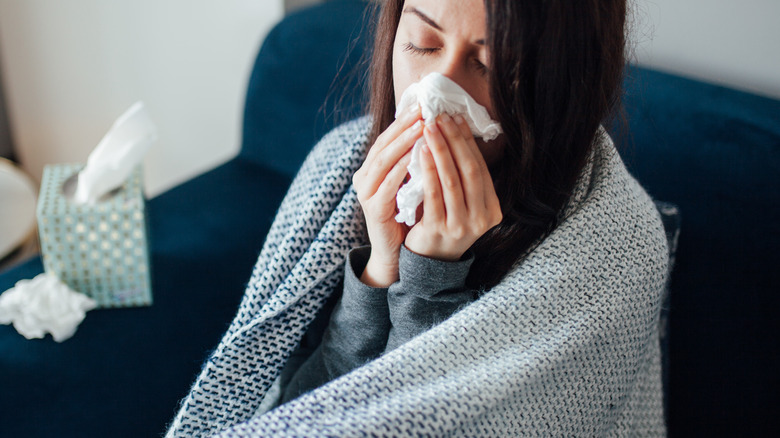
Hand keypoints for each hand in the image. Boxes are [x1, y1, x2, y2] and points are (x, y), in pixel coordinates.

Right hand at [353, 105, 422, 286]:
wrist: (395, 253)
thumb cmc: (407, 216)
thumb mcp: (411, 183)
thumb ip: (415, 161)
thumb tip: (435, 130)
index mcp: (372, 169)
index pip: (388, 138)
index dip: (404, 121)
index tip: (423, 105)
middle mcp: (364, 178)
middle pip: (384, 145)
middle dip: (404, 126)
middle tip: (423, 110)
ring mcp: (366, 194)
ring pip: (383, 161)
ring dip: (403, 143)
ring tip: (421, 127)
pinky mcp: (373, 210)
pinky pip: (386, 186)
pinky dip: (400, 171)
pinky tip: (414, 159)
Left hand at [404, 113, 502, 261]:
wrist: (428, 262)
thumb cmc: (444, 223)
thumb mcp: (463, 204)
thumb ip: (464, 177)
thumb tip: (457, 131)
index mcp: (492, 210)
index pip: (481, 168)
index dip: (468, 142)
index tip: (456, 118)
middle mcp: (481, 219)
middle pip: (470, 171)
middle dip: (455, 141)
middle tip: (441, 117)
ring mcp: (461, 226)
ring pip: (452, 181)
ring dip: (441, 150)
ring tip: (430, 128)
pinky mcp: (439, 230)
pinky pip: (434, 194)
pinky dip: (428, 170)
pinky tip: (420, 152)